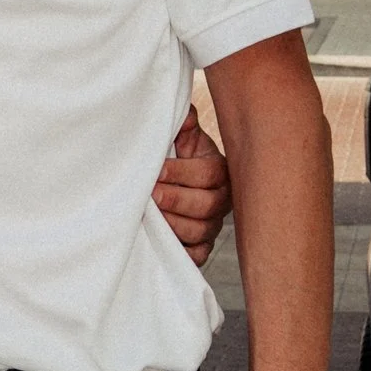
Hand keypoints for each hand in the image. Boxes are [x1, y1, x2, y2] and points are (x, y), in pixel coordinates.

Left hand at [154, 108, 230, 268]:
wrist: (171, 186)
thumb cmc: (176, 159)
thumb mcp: (181, 139)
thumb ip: (182, 125)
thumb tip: (182, 113)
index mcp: (218, 170)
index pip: (209, 173)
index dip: (182, 172)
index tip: (157, 170)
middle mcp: (220, 200)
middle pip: (207, 205)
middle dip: (176, 200)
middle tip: (151, 195)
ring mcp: (211, 226)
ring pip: (200, 231)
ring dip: (173, 225)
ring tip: (150, 218)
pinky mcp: (201, 249)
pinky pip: (196, 257)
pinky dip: (180, 252)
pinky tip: (160, 242)